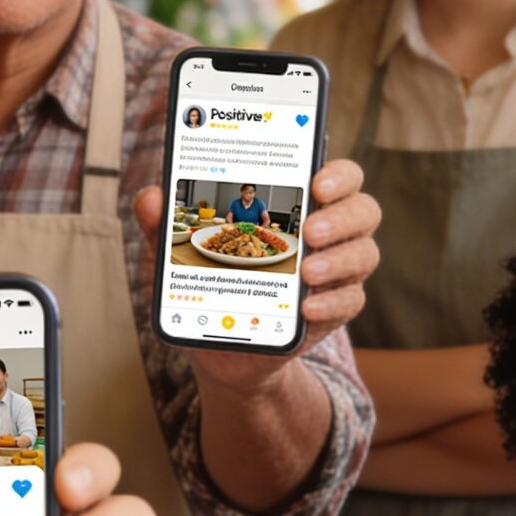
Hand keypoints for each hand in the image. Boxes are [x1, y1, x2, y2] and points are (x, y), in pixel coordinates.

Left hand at [137, 159, 380, 385]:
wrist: (220, 342)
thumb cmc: (205, 281)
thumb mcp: (177, 255)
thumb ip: (163, 225)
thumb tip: (151, 198)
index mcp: (297, 204)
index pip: (335, 175)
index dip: (337, 172)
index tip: (315, 179)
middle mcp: (327, 232)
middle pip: (363, 209)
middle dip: (343, 215)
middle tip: (311, 228)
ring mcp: (335, 271)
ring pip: (364, 254)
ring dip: (339, 260)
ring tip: (307, 271)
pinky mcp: (332, 310)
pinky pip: (349, 301)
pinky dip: (331, 304)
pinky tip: (306, 308)